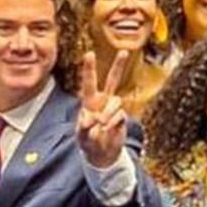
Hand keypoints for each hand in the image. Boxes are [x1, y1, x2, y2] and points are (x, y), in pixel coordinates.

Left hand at [76, 50, 129, 168]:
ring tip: (100, 124)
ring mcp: (114, 109)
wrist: (102, 155)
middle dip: (118, 66)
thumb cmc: (88, 143)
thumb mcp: (81, 135)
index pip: (89, 82)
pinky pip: (120, 115)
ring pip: (116, 101)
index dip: (89, 68)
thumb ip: (85, 126)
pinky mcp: (122, 118)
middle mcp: (103, 102)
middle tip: (124, 51)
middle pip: (112, 80)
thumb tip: (93, 117)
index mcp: (89, 102)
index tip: (90, 53)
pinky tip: (106, 130)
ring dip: (108, 112)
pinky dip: (112, 123)